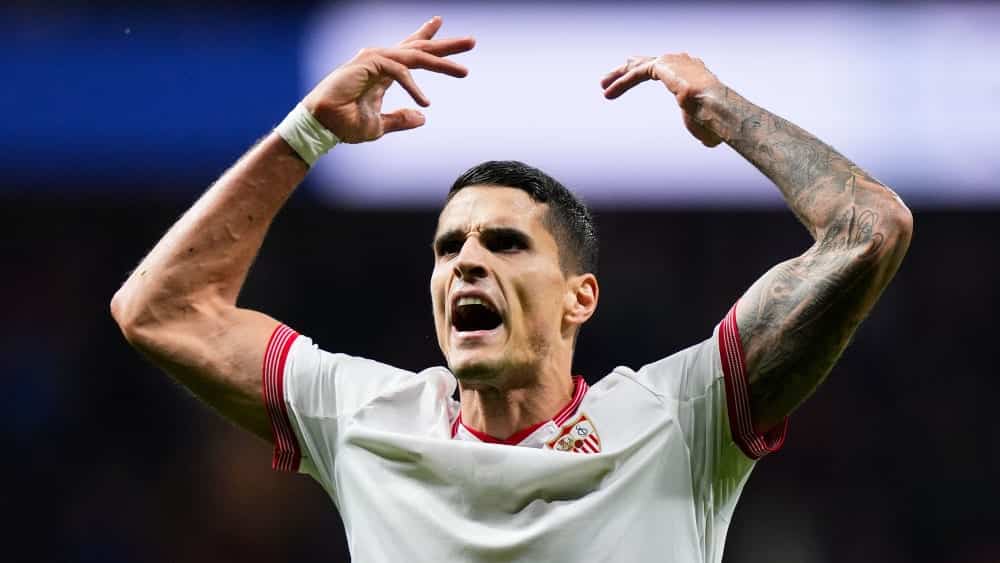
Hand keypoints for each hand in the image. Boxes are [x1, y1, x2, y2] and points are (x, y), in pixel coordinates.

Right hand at [302, 16, 474, 142]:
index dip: (425, 37)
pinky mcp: (368, 65)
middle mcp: (380, 62)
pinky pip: (399, 72)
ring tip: (464, 72)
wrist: (322, 127)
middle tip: (472, 41)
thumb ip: (401, 119)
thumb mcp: (380, 125)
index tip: (439, 24)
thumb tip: (423, 118)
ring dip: (441, 64)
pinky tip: (425, 102)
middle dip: (446, 45)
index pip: (409, 51)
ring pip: (415, 57)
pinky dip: (413, 86)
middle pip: (418, 48)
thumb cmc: (344, 125)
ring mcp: (374, 60)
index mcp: (383, 72)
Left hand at [601, 53, 724, 146]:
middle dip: (627, 70)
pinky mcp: (663, 65)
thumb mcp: (706, 125)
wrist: (718, 107)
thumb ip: (702, 129)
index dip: (645, 73)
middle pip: (648, 63)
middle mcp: (682, 62)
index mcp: (693, 72)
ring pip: (639, 66)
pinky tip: (608, 93)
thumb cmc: (714, 120)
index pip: (665, 68)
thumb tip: (709, 141)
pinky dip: (621, 83)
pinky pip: (636, 73)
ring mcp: (673, 61)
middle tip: (609, 80)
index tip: (631, 78)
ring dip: (619, 77)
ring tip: (603, 86)